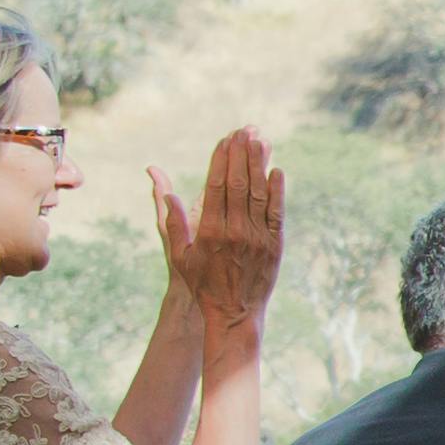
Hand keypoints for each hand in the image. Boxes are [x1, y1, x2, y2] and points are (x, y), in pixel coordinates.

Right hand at [157, 130, 284, 332]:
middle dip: (240, 155)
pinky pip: (276, 213)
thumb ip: (174, 224)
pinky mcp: (274, 245)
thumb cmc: (202, 285)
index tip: (223, 141)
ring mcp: (257, 238)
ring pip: (258, 194)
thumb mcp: (181, 257)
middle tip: (242, 131)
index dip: (220, 161)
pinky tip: (276, 171)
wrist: (234, 314)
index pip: (215, 187)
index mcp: (210, 232)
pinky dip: (278, 191)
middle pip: (237, 184)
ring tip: (259, 141)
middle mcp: (234, 232)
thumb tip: (166, 193)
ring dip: (259, 165)